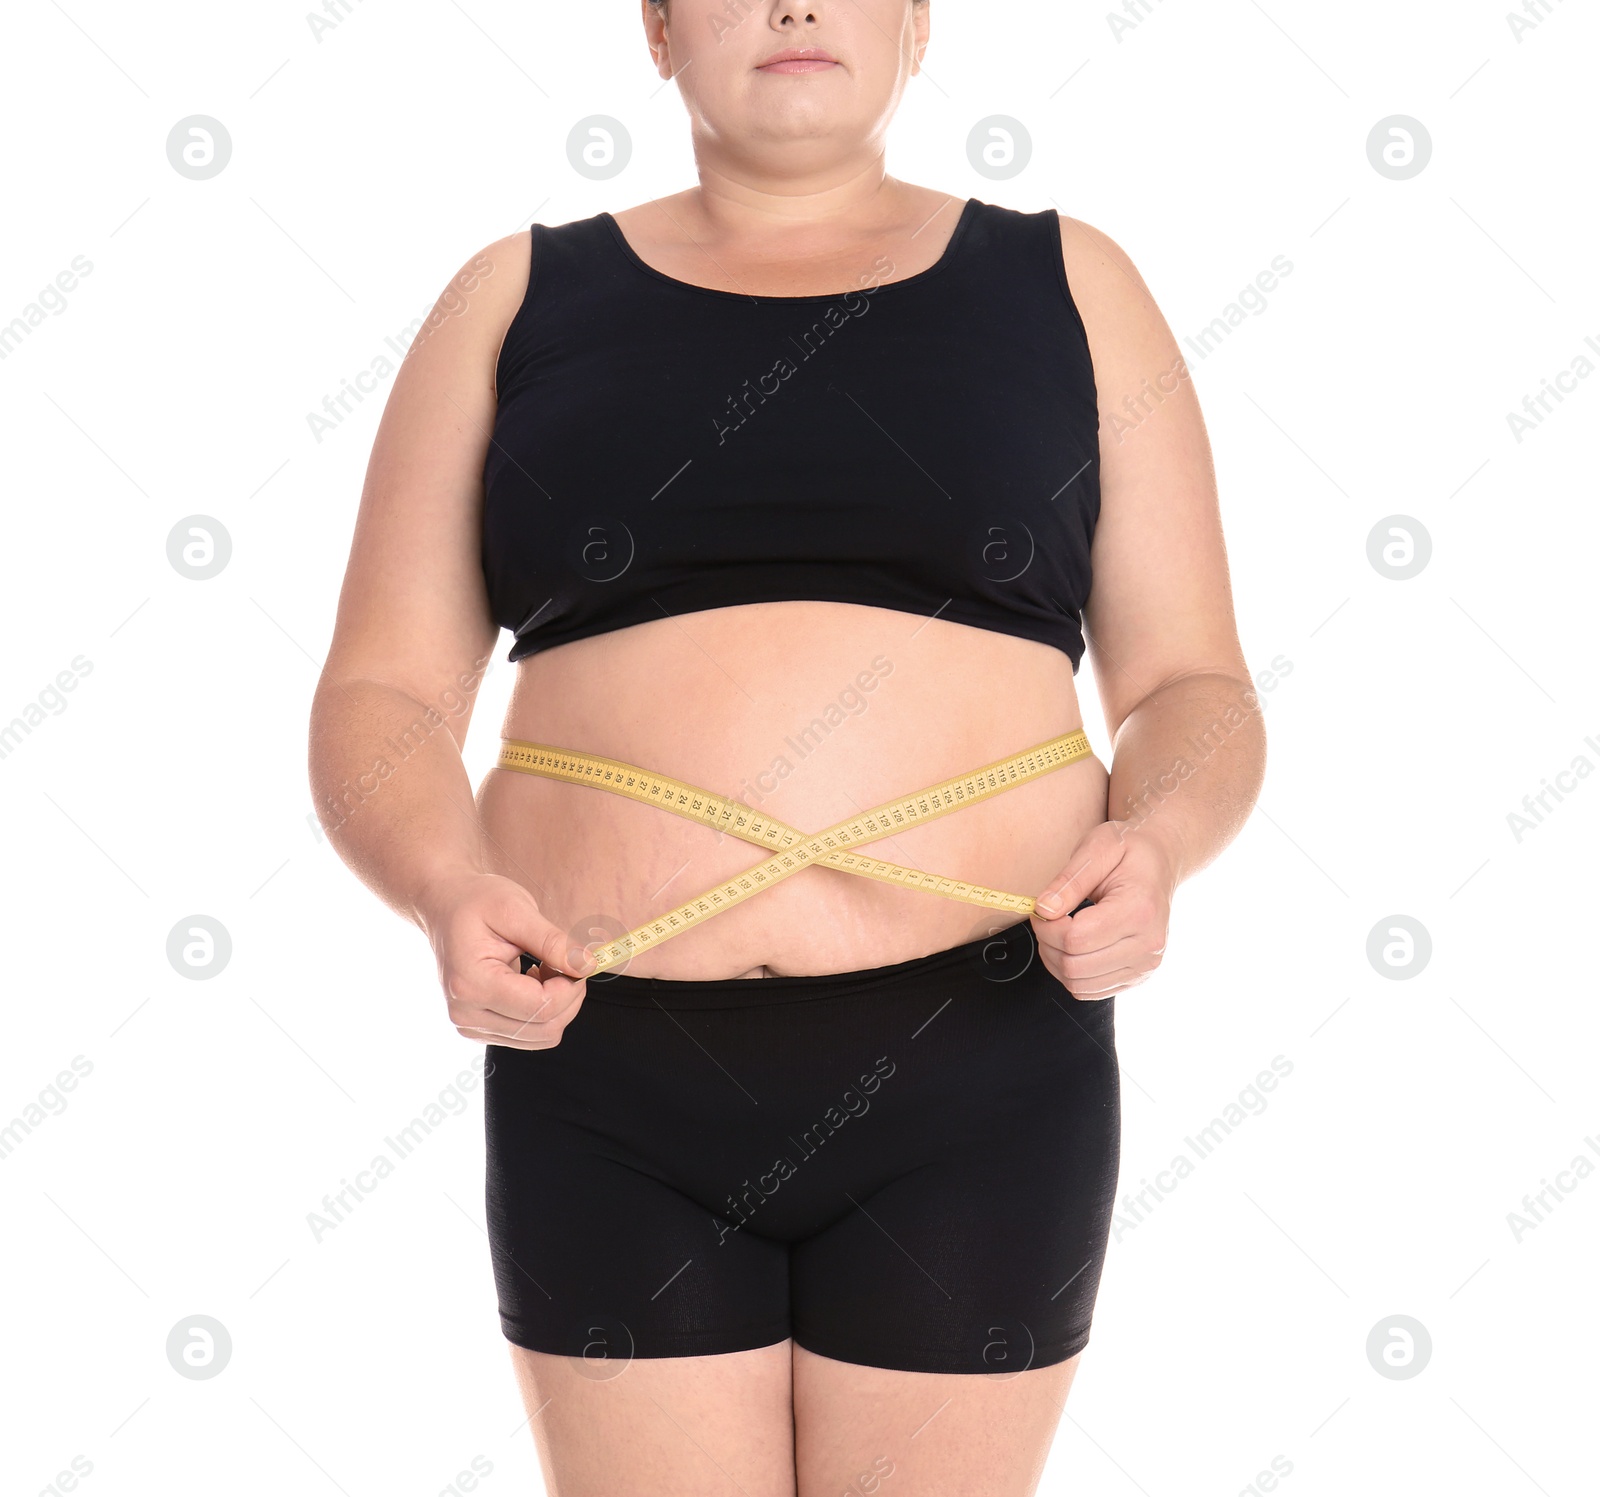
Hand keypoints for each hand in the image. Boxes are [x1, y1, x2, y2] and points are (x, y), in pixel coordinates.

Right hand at [414, 871, 594, 1049]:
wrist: (445, 906)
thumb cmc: (476, 902)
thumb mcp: (516, 909)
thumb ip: (552, 941)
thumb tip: (586, 966)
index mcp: (471, 984)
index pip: (542, 1006)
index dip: (571, 986)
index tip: (576, 960)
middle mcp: (466, 1013)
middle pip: (545, 1028)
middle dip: (569, 996)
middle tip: (564, 961)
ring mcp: (470, 1025)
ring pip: (541, 1036)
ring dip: (557, 1005)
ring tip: (545, 969)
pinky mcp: (480, 1028)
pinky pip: (530, 1035)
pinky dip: (543, 1011)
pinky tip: (533, 982)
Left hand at [1029, 820, 1177, 1000]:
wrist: (1162, 860)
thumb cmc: (1129, 850)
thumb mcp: (1098, 848)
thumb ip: (1069, 880)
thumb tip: (1043, 910)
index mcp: (1139, 910)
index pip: (1075, 938)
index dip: (1046, 927)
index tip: (1041, 908)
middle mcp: (1148, 945)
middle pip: (1074, 965)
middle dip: (1047, 944)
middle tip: (1047, 919)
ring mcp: (1146, 965)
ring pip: (1078, 984)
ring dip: (1055, 961)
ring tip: (1058, 931)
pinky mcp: (1139, 976)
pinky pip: (1090, 991)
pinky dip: (1070, 973)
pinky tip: (1072, 948)